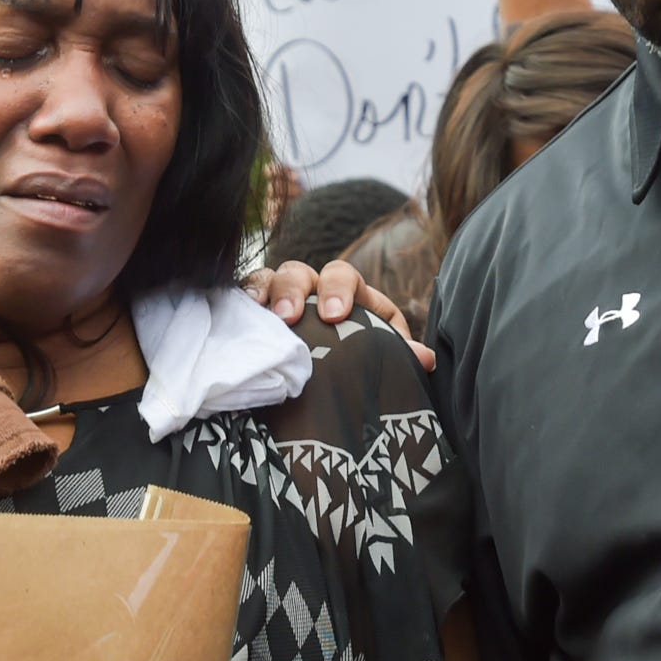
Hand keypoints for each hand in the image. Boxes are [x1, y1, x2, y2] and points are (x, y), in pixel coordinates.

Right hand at [242, 260, 435, 371]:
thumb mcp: (382, 358)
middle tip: (289, 318)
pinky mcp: (255, 316)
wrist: (334, 388)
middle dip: (293, 291)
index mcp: (347, 294)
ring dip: (264, 294)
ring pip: (268, 280)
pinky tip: (237, 315)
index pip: (342, 275)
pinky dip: (241, 303)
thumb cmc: (360, 363)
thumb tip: (424, 358)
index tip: (335, 315)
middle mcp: (311, 290)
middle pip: (299, 273)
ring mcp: (279, 301)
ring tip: (261, 318)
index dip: (337, 288)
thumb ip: (400, 354)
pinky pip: (243, 300)